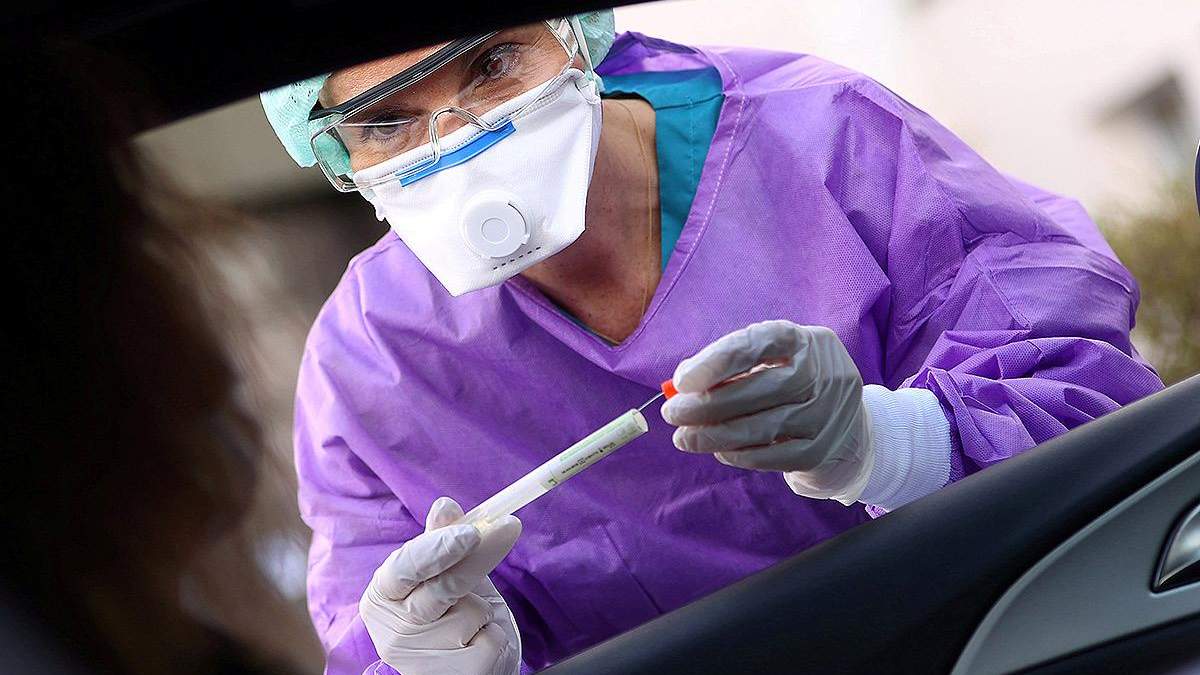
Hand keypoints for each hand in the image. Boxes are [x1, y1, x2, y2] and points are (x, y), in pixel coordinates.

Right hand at [360, 497, 521, 674]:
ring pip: (470, 611)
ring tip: (470, 621)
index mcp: (382, 597)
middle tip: (507, 527)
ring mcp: (421, 660)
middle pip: (442, 587)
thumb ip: (441, 542)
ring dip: (482, 607)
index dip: (437, 548)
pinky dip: (494, 634)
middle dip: (476, 559)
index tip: (471, 531)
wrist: (464, 668)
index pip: (404, 568)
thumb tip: (446, 506)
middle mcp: (393, 631)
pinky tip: (478, 646)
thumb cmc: (448, 616)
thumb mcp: (441, 576)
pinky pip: (490, 638)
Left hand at [661, 321, 874, 503]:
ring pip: (763, 428)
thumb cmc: (788, 379)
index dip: (717, 362)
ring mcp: (827, 414)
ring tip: (684, 438)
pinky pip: (772, 456)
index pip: (758, 344)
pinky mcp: (820, 449)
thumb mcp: (768, 359)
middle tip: (672, 414)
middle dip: (708, 404)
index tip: (682, 381)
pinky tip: (718, 451)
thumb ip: (730, 365)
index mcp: (803, 340)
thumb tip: (683, 384)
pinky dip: (739, 455)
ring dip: (715, 435)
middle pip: (760, 389)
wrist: (844, 419)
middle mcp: (823, 373)